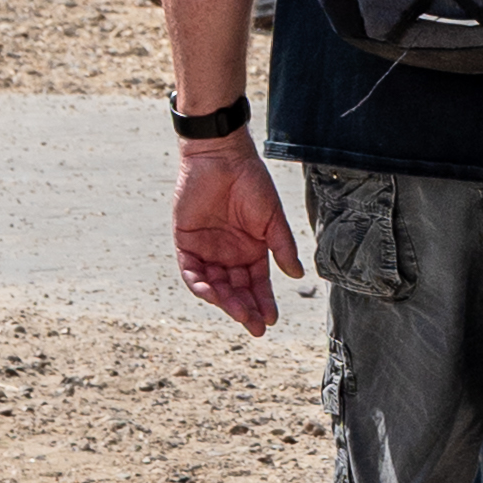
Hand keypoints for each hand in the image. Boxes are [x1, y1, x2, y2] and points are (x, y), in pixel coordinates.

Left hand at [172, 134, 303, 335]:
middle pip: (236, 290)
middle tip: (256, 326)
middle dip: (246, 308)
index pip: (256, 284)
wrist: (221, 157)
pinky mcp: (186, 243)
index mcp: (251, 249)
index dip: (263, 302)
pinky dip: (199, 284)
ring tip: (239, 313)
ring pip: (214, 286)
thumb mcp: (271, 217)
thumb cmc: (251, 182)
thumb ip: (282, 246)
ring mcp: (207, 251)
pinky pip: (190, 271)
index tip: (272, 320)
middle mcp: (229, 255)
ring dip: (225, 301)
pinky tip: (211, 294)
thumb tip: (297, 275)